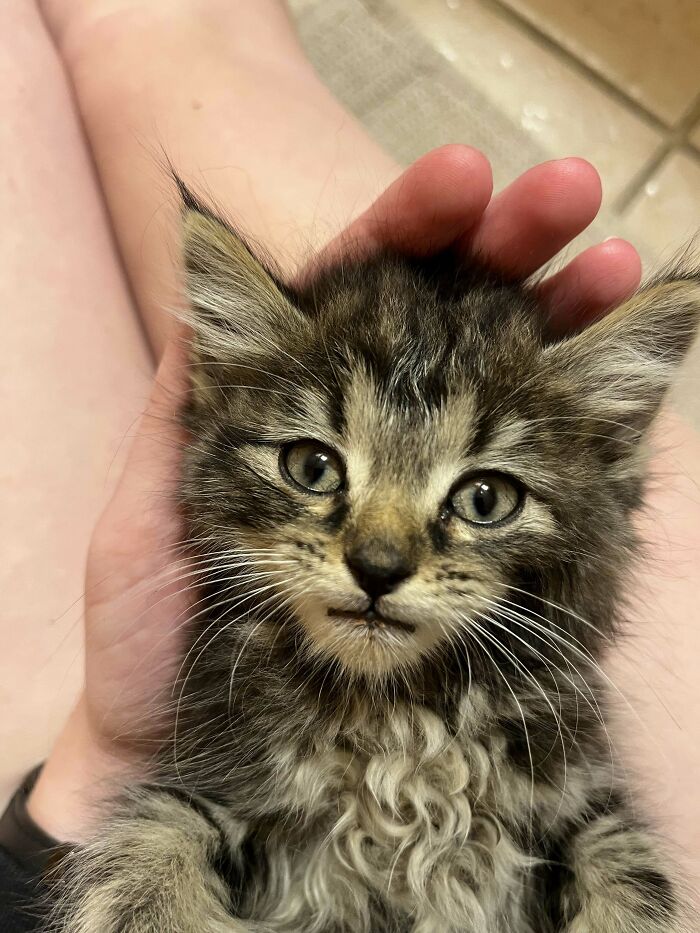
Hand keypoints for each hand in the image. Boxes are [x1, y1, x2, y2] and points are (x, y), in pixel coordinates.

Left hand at [28, 146, 641, 840]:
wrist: (176, 743)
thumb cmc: (149, 630)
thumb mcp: (158, 508)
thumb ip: (191, 406)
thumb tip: (206, 273)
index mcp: (295, 404)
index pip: (354, 289)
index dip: (407, 228)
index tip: (460, 183)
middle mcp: (367, 435)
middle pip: (444, 319)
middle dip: (506, 253)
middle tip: (568, 197)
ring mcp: (420, 489)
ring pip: (497, 386)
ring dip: (559, 321)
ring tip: (608, 270)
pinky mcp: (459, 556)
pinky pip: (516, 484)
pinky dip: (573, 431)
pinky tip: (621, 379)